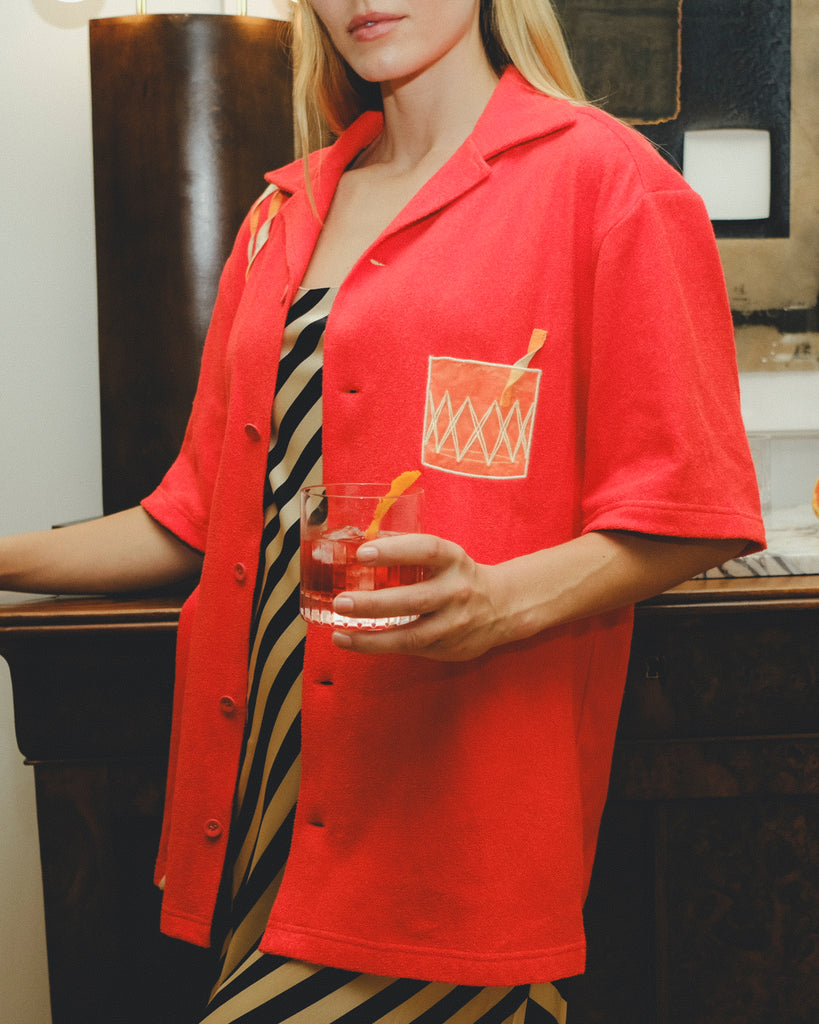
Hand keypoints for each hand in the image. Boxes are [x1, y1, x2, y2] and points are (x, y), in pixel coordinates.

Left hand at [331, 533, 509, 661]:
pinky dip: (379, 646)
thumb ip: (409, 551)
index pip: (425, 550)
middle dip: (373, 603)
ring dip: (370, 638)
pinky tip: (355, 641)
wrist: (503, 607)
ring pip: (410, 636)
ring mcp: (454, 624)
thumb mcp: (444, 556)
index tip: (362, 553)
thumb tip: (360, 544)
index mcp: (454, 560)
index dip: (394, 551)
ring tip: (340, 634)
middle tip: (341, 602)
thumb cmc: (459, 576)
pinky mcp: (448, 649)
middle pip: (414, 600)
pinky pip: (410, 649)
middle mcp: (456, 592)